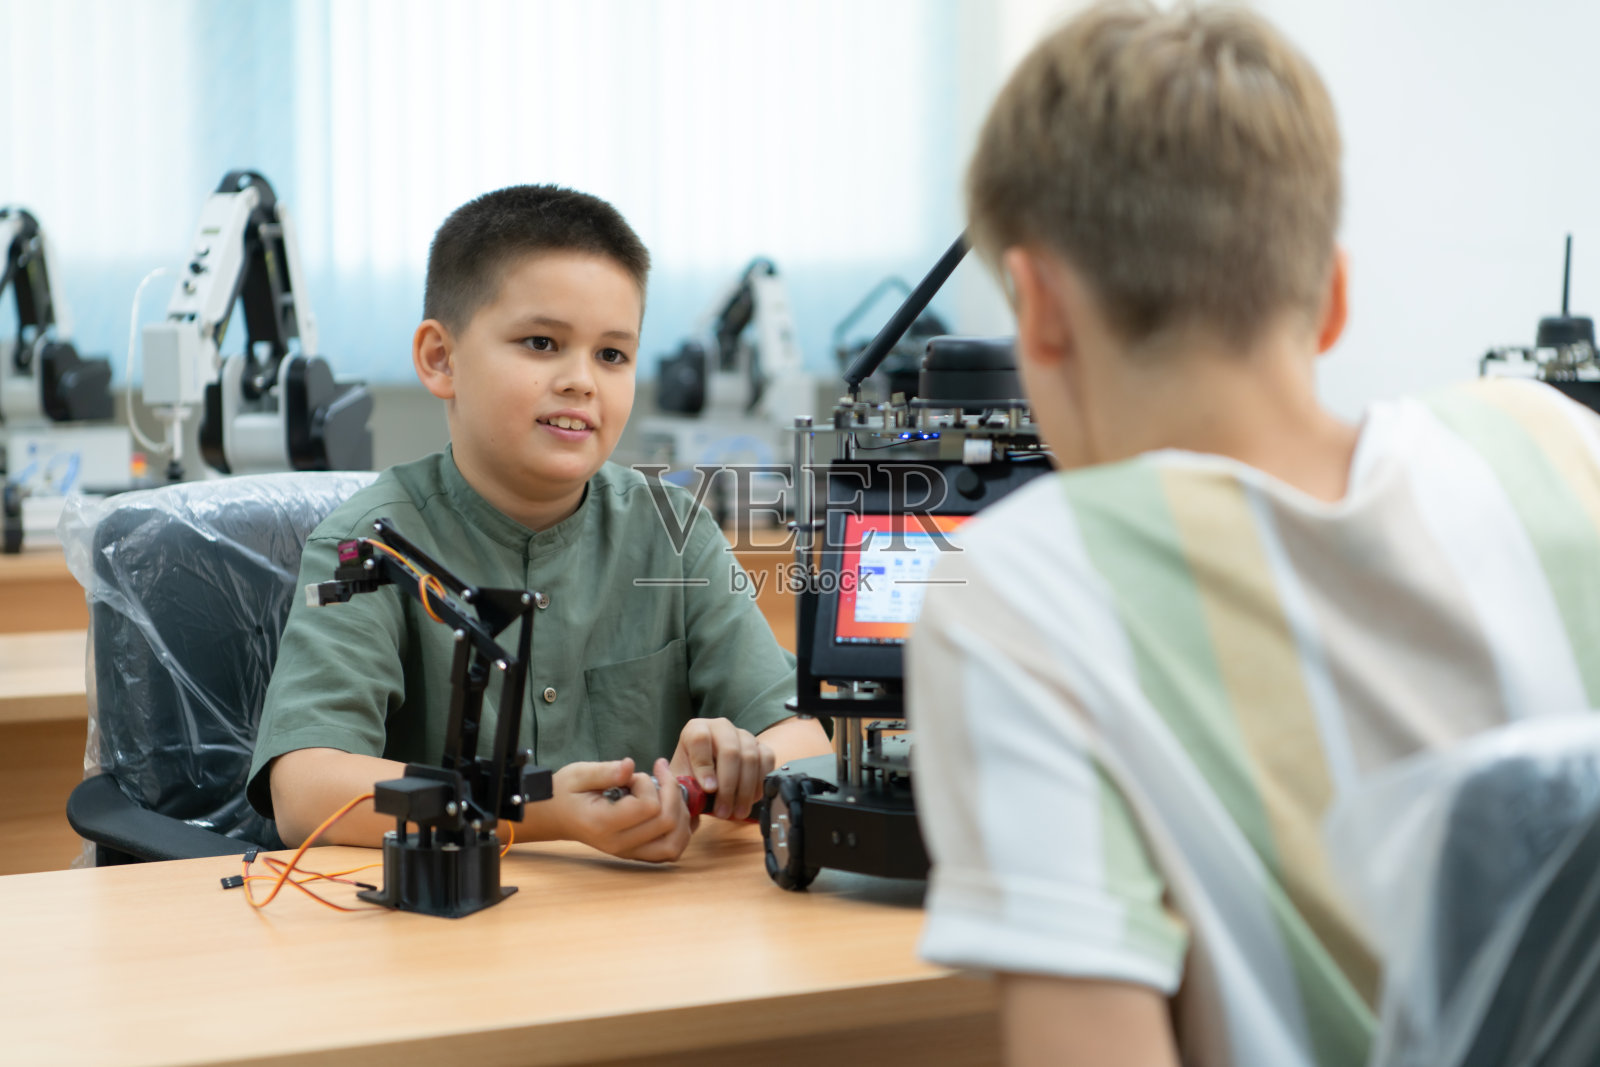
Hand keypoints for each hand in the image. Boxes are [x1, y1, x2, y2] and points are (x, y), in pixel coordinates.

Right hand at [549, 758, 690, 862]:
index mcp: (604, 823)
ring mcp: (629, 852)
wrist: (555, 816)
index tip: (635, 774)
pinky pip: (670, 852)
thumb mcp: (580, 774)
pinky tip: (677, 810)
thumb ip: (607, 771)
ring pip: (674, 844)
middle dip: (672, 793)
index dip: (649, 784)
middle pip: (667, 823)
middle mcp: (619, 844)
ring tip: (670, 793)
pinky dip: (681, 832)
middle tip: (660, 774)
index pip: (648, 808)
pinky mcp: (636, 853)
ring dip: (682, 815)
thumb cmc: (566, 792)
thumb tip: (631, 765)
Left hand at [670, 717, 774, 821]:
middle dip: (728, 786)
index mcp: (696, 729)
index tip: (708, 789)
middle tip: (723, 810)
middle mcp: (721, 727)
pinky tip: (751, 799)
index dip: (704, 766)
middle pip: (730, 751)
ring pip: (750, 757)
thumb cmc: (692, 778)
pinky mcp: (760, 745)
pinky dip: (760, 783)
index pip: (700, 740)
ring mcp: (743, 734)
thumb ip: (685, 789)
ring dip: (745, 790)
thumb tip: (696, 799)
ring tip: (737, 812)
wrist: (709, 777)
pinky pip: (767, 759)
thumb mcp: (681, 782)